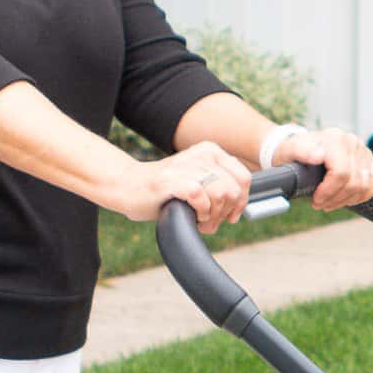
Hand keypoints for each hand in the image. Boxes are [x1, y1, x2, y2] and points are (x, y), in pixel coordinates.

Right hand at [123, 141, 252, 232]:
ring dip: (213, 215)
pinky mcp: (172, 179)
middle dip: (225, 212)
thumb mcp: (199, 182)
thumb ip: (221, 186)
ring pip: (221, 194)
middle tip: (209, 221)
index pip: (244, 178)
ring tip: (200, 220)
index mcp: (211, 151)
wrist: (128, 187)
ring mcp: (187, 165)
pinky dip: (200, 211)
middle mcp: (202, 154)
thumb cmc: (165, 190)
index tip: (229, 216)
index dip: (240, 202)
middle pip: (234, 190)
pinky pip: (201, 197)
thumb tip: (240, 206)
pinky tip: (192, 214)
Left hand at [274, 126, 372, 209]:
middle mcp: (353, 142)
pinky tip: (345, 198)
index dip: (328, 192)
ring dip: (346, 200)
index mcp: (335, 138)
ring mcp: (364, 152)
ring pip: (365, 186)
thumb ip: (302, 151)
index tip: (316, 200)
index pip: (342, 173)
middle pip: (354, 183)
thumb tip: (318, 156)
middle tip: (320, 204)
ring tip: (330, 202)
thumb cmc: (296, 153)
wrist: (302, 150)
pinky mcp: (370, 162)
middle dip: (335, 199)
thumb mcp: (291, 150)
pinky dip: (360, 196)